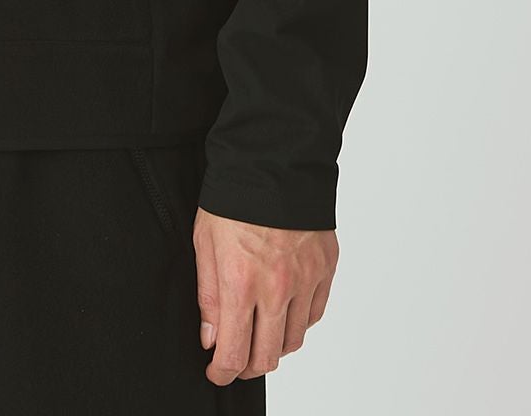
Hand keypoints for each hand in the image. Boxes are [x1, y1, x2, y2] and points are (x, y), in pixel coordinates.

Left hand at [193, 210, 337, 383]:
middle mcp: (278, 288)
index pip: (234, 353)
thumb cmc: (234, 197)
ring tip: (258, 334)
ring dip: (274, 346)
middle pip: (267, 356)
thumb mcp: (205, 242)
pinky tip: (283, 312)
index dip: (222, 372)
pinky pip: (314, 314)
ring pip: (294, 340)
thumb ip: (209, 296)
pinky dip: (298, 322)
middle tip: (235, 360)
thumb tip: (211, 339)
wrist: (274, 159)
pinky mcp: (326, 268)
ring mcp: (307, 279)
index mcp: (242, 282)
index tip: (216, 371)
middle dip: (247, 367)